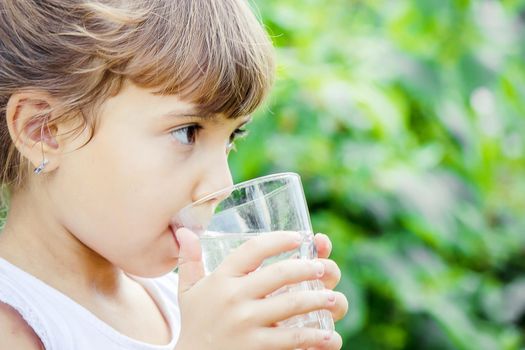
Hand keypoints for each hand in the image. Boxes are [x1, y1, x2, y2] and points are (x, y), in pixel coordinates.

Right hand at [175, 228, 342, 349]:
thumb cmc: (194, 324)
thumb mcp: (188, 292)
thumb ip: (189, 261)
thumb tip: (183, 231)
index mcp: (220, 279)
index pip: (253, 250)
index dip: (279, 240)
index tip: (298, 237)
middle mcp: (233, 298)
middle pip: (280, 274)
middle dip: (308, 268)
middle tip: (322, 268)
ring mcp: (246, 324)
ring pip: (292, 304)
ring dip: (319, 299)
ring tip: (333, 298)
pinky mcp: (257, 348)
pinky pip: (293, 339)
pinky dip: (315, 337)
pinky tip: (329, 336)